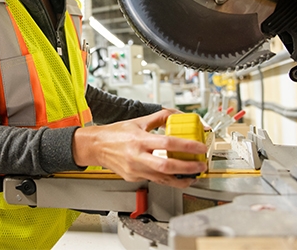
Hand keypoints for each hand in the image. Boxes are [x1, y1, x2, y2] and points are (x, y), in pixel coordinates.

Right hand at [72, 109, 206, 188]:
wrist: (96, 147)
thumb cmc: (115, 134)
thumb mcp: (138, 121)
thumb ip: (158, 117)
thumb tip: (176, 115)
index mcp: (139, 140)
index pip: (168, 143)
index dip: (187, 146)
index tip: (199, 148)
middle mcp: (137, 157)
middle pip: (167, 166)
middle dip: (188, 168)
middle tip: (200, 165)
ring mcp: (135, 170)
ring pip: (163, 179)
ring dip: (181, 179)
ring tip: (193, 175)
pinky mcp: (134, 178)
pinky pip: (155, 180)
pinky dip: (168, 179)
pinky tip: (176, 176)